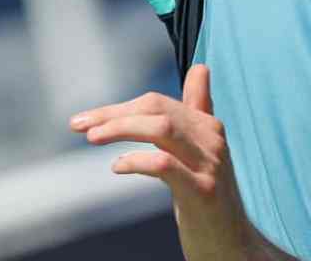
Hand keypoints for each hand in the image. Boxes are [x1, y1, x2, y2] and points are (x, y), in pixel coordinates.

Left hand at [71, 66, 266, 259]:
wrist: (233, 243)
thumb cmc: (209, 196)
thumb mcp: (203, 151)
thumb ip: (199, 110)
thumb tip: (201, 68)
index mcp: (209, 126)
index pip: (160, 102)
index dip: (120, 106)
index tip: (87, 119)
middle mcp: (213, 139)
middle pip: (158, 109)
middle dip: (114, 114)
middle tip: (78, 126)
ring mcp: (210, 165)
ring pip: (163, 129)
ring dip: (122, 128)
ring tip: (92, 138)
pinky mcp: (203, 191)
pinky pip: (165, 165)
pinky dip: (137, 161)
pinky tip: (118, 167)